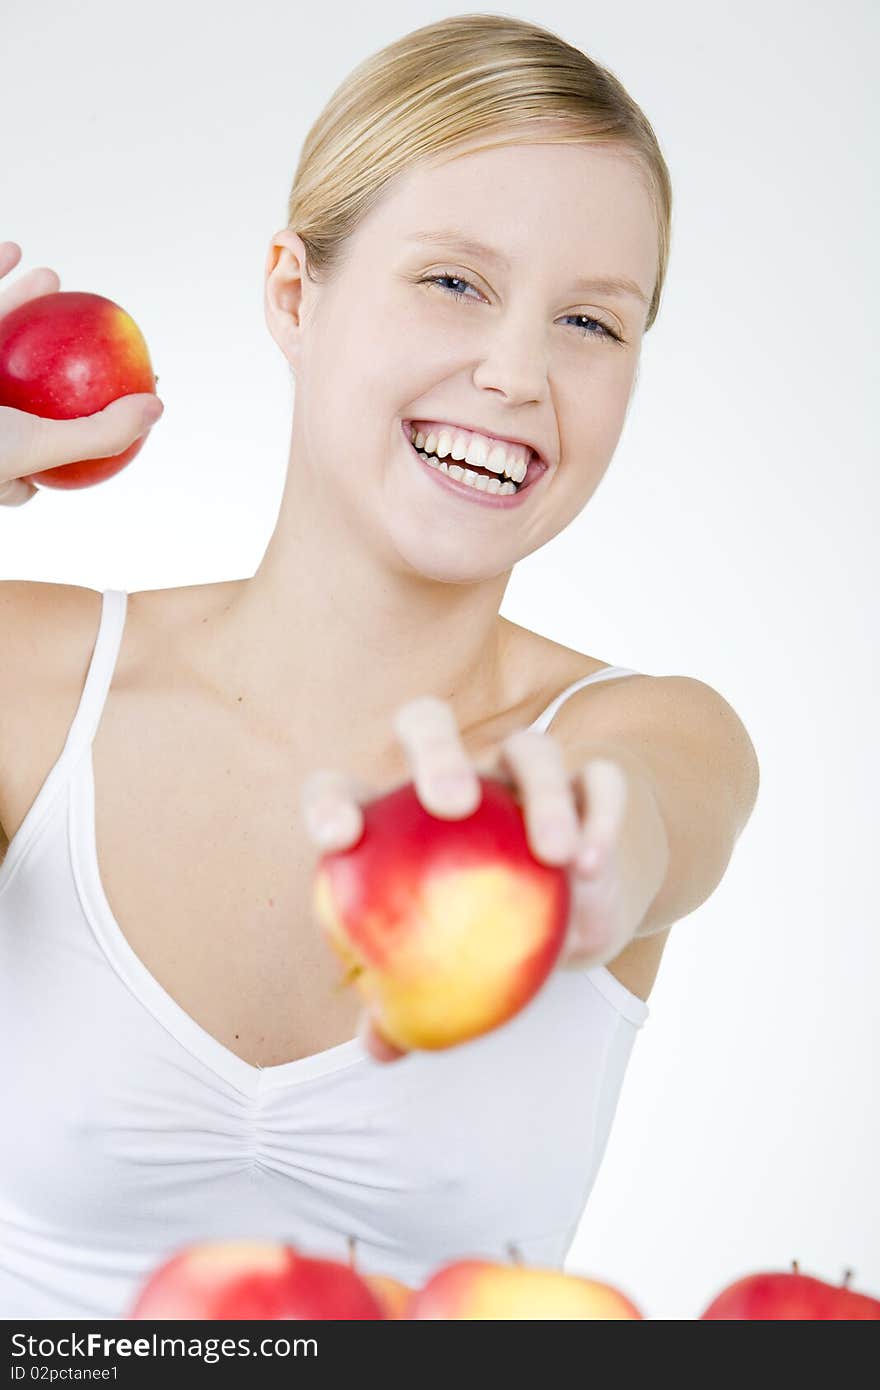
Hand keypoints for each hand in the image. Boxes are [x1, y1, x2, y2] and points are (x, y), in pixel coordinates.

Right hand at [0, 240, 163, 504]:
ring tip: (54, 278)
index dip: (83, 426)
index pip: (43, 451)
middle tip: (91, 327)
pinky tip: (12, 249)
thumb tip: (159, 409)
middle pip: (21, 387)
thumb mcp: (36, 447)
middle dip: (54, 358)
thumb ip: (98, 434)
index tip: (126, 393)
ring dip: (20, 303)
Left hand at [300, 695, 634, 1063]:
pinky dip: (601, 813)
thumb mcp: (450, 967)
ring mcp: (526, 772)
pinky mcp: (591, 781)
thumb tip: (379, 1050)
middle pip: (430, 722)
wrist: (582, 896)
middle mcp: (460, 774)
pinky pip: (602, 780)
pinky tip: (595, 865)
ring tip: (554, 857)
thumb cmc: (487, 933)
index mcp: (401, 812)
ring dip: (543, 794)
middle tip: (449, 803)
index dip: (330, 802)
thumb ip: (411, 999)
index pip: (345, 789)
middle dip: (436, 751)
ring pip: (531, 750)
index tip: (337, 840)